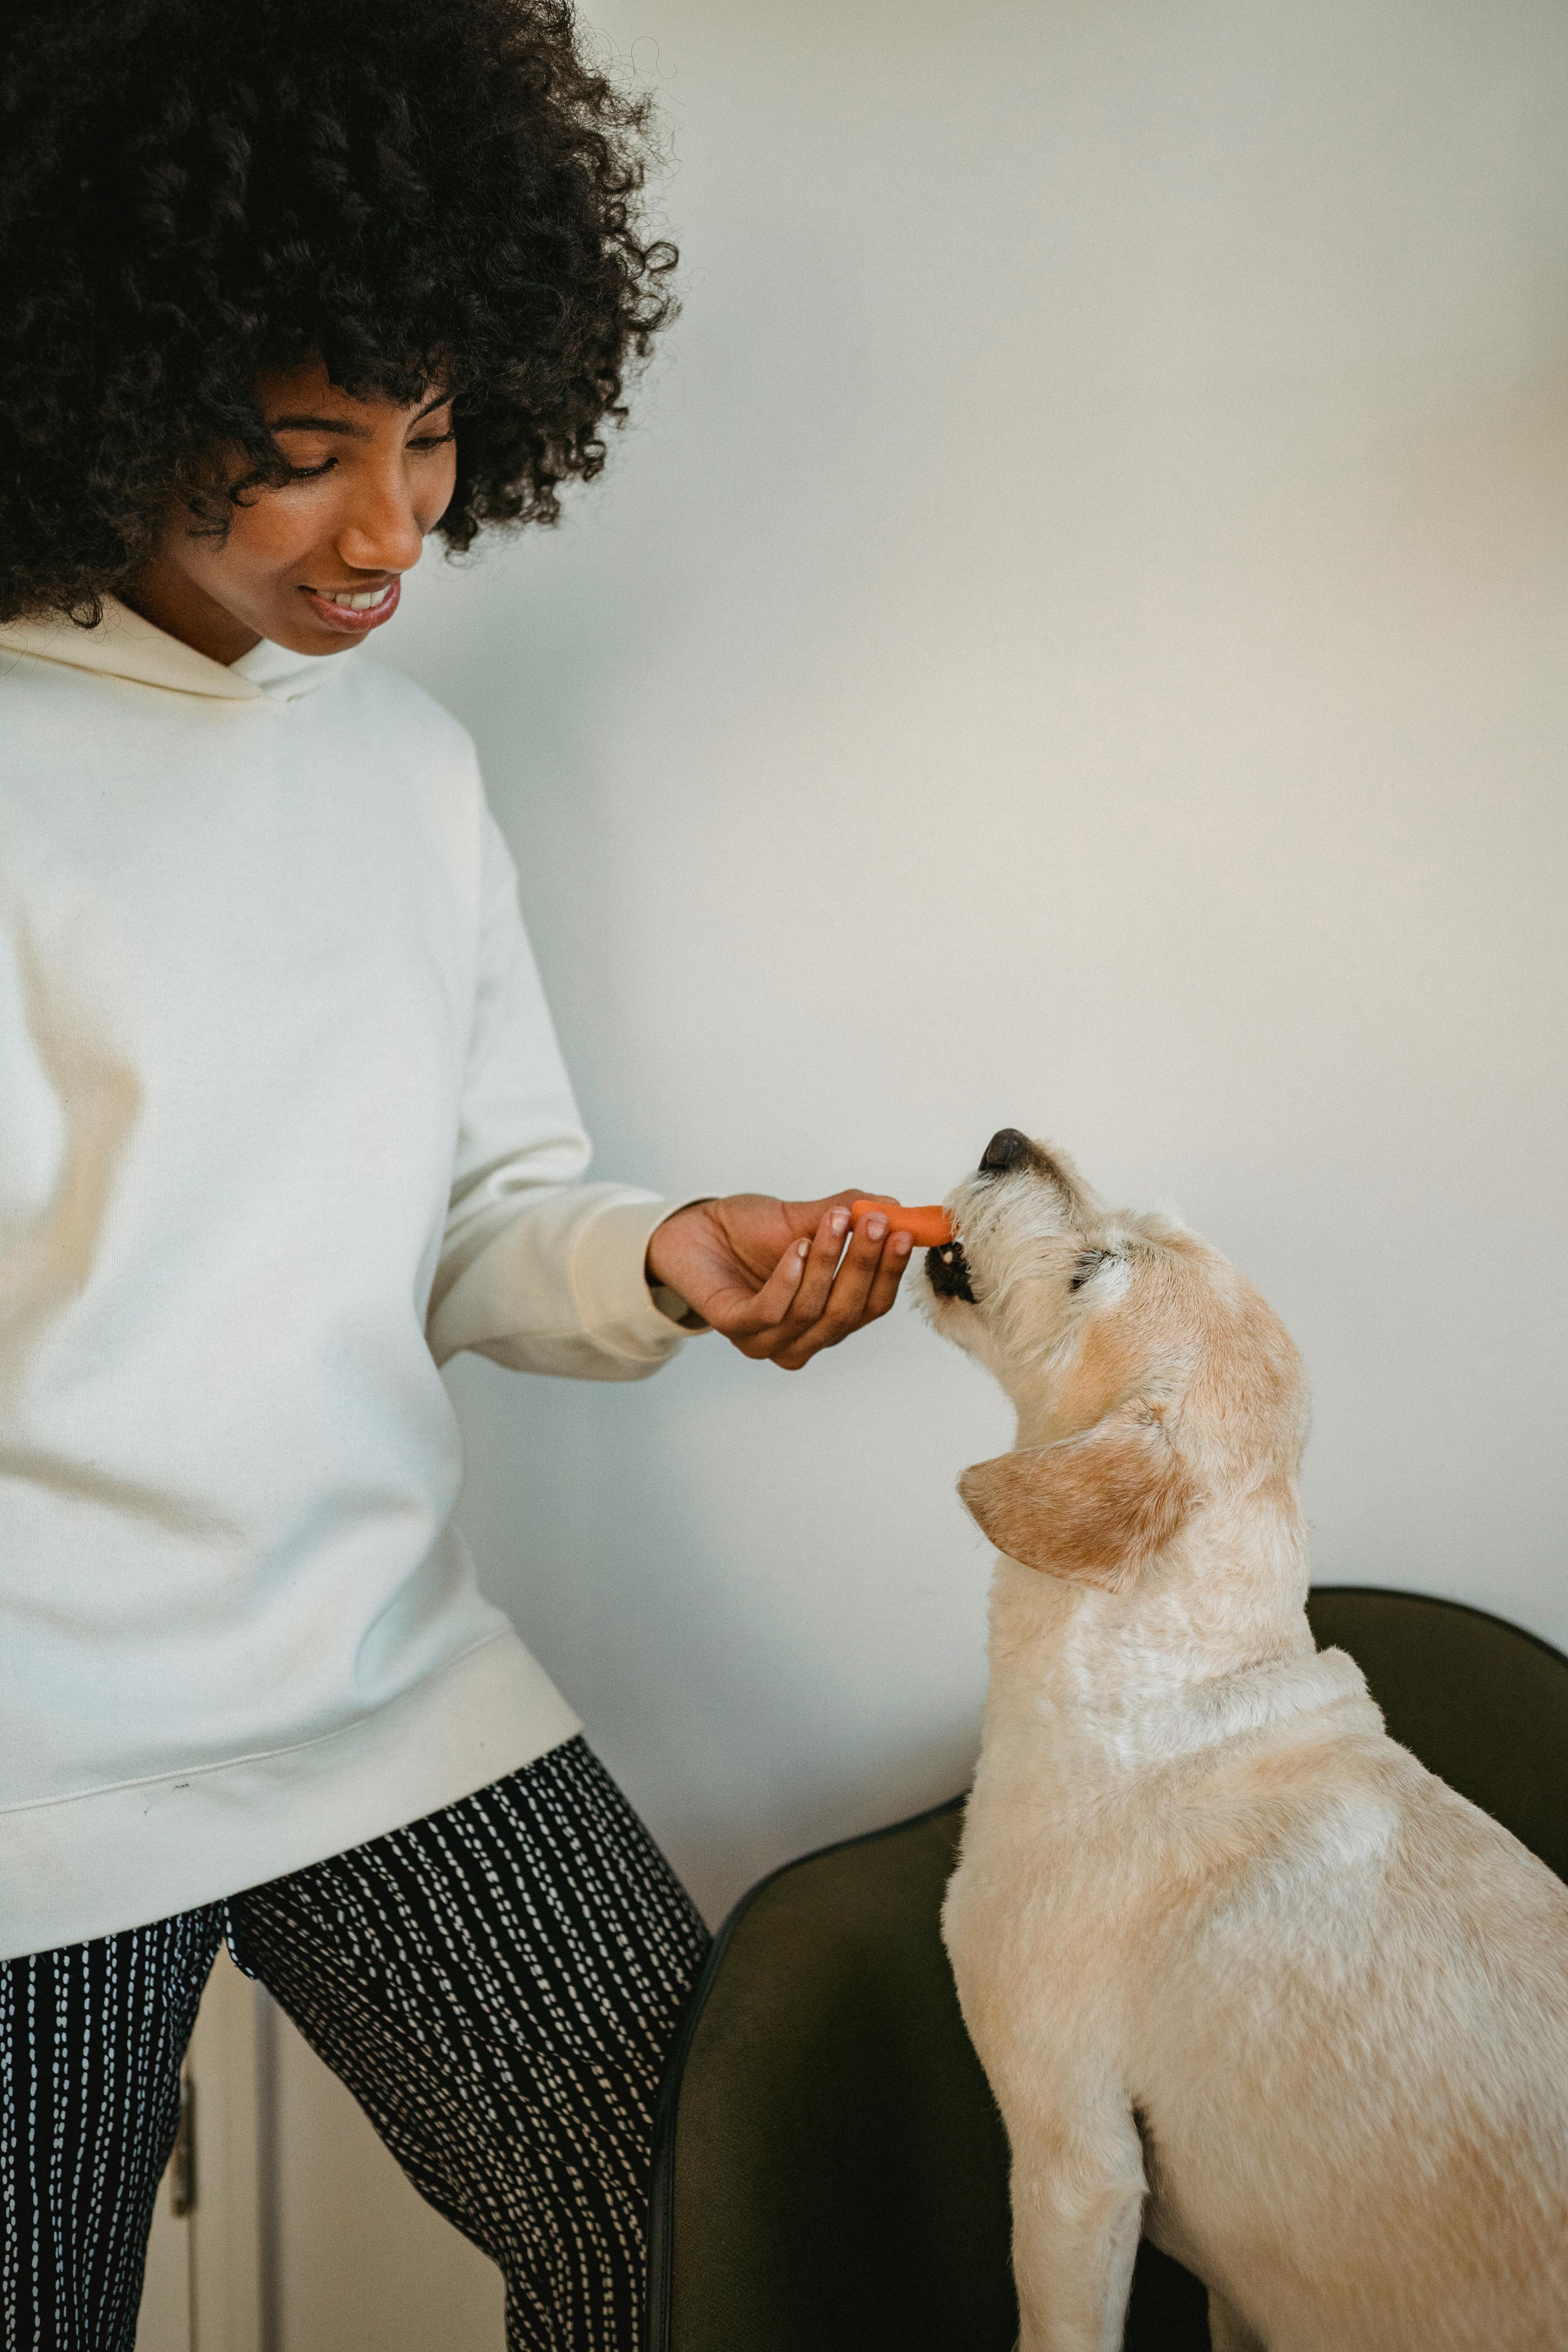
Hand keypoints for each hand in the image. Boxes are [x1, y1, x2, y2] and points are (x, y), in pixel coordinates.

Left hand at [645, 1192, 914, 1369]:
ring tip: (833, 1220)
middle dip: (865, 1265)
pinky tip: (797, 1248)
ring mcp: (767, 1340)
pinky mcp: (734, 1327)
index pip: (871, 1305)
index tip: (904, 1232)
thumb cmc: (753, 1230)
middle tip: (874, 1222)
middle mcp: (802, 1338)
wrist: (696, 1228)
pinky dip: (788, 1279)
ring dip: (828, 1262)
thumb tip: (895, 1208)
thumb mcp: (807, 1218)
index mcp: (829, 1318)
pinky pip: (770, 1312)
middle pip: (846, 1313)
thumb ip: (849, 1215)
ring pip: (811, 1311)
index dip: (890, 1272)